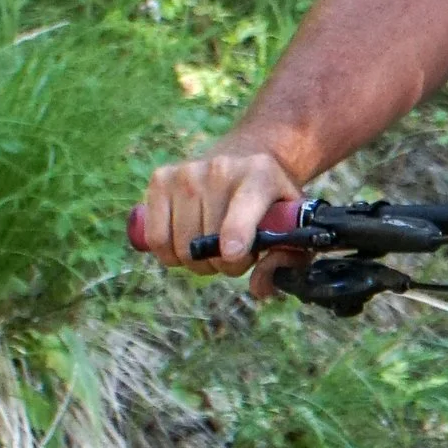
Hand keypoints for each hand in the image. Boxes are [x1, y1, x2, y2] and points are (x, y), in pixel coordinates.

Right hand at [135, 142, 302, 287]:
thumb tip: (258, 288)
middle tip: (234, 254)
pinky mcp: (160, 179)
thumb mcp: (291, 224)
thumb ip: (286, 258)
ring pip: (182, 246)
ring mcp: (186, 172)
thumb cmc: (270, 201)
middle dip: (223, 264)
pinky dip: (169, 253)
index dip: (235, 235)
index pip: (242, 209)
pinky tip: (186, 244)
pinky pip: (156, 238)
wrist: (244, 159)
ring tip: (213, 246)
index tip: (232, 255)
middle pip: (209, 241)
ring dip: (197, 261)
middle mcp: (221, 169)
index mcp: (260, 175)